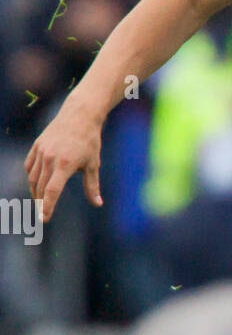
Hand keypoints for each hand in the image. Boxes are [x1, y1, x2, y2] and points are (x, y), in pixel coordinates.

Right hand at [25, 101, 103, 222]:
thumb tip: (98, 204)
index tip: (44, 219)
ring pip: (33, 178)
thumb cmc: (89, 141)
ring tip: (39, 202)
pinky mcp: (37, 145)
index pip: (52, 191)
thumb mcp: (93, 164)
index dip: (47, 207)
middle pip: (40, 187)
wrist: (79, 115)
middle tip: (42, 214)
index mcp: (65, 164)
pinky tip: (35, 185)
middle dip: (40, 203)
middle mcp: (50, 158)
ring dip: (34, 192)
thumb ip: (92, 186)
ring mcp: (41, 151)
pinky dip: (31, 177)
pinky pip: (29, 166)